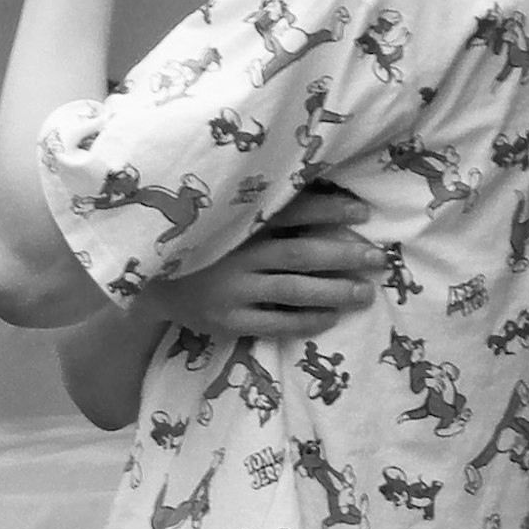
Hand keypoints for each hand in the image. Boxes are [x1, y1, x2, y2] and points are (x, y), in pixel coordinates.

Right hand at [157, 181, 384, 341]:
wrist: (149, 285)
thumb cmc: (199, 248)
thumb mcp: (225, 223)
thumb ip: (262, 215)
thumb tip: (322, 205)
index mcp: (238, 224)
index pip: (291, 211)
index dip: (329, 210)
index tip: (363, 211)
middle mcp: (237, 254)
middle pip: (302, 253)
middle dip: (345, 254)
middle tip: (379, 258)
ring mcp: (233, 290)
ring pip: (294, 290)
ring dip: (335, 291)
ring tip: (365, 292)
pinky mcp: (228, 320)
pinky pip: (276, 323)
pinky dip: (306, 320)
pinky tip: (330, 317)